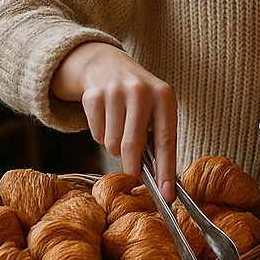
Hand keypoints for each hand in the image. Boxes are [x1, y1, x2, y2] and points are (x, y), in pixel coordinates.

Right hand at [50, 41, 177, 201]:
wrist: (108, 65)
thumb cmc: (139, 97)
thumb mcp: (157, 108)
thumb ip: (159, 137)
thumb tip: (162, 180)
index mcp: (164, 96)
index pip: (166, 140)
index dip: (165, 170)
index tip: (166, 194)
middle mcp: (141, 91)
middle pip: (132, 145)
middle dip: (132, 165)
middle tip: (132, 172)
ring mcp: (115, 92)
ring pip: (112, 143)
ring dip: (115, 146)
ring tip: (120, 129)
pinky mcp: (93, 96)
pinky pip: (96, 135)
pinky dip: (101, 135)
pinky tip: (107, 119)